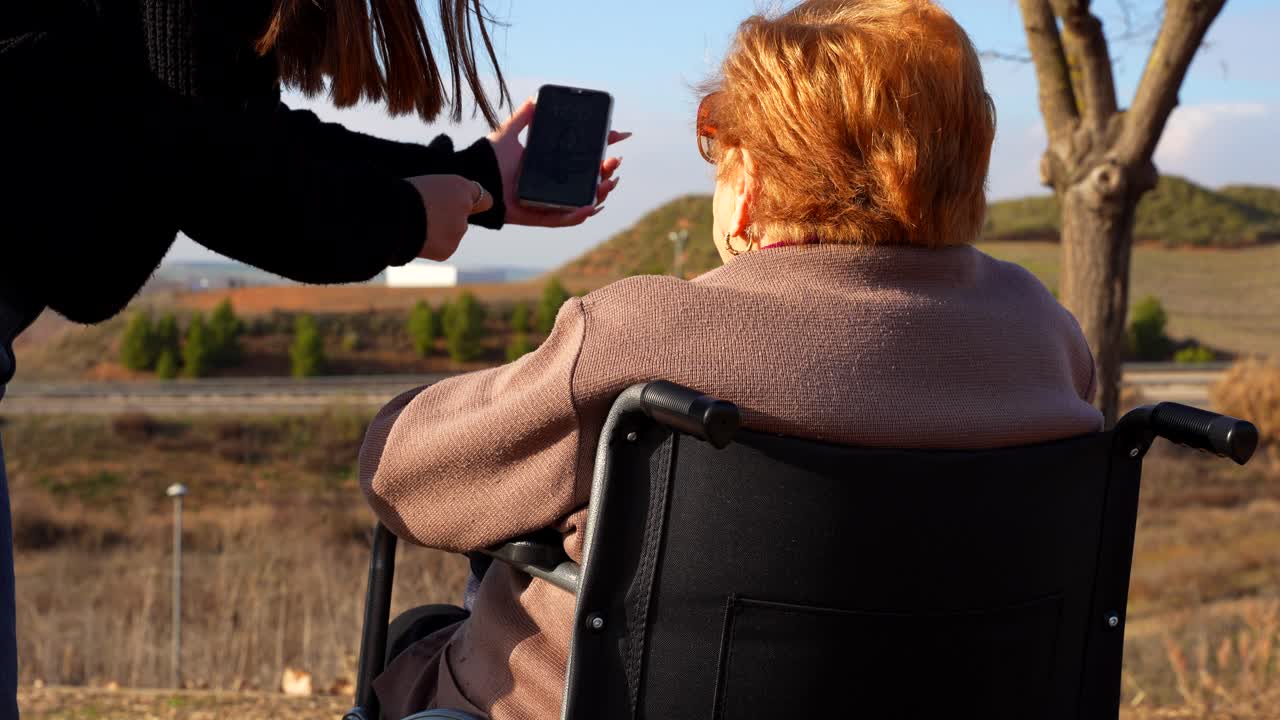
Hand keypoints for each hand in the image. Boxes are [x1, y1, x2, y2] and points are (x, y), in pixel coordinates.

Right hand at [404, 174, 493, 260]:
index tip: (470, 207)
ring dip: (439, 232)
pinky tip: (417, 237)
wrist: (390, 214)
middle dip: (448, 218)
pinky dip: (431, 245)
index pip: (483, 198)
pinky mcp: (449, 249)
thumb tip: (460, 207)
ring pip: (451, 234)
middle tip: (424, 213)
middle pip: (462, 218)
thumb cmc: (401, 194)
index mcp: (460, 186)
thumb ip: (446, 195)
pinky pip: (442, 248)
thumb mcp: (427, 183)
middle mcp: (465, 208)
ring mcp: (458, 231)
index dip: (475, 203)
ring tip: (416, 224)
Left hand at [487, 96, 631, 227]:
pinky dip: (578, 215)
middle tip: (615, 161)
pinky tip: (591, 206)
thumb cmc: (488, 160)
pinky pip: (563, 219)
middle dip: (607, 171)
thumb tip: (536, 97)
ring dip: (600, 194)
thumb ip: (523, 116)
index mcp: (552, 164)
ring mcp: (549, 201)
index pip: (584, 156)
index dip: (604, 147)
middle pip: (589, 180)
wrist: (472, 180)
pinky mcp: (539, 216)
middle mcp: (554, 184)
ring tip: (609, 183)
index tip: (621, 135)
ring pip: (583, 200)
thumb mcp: (508, 133)